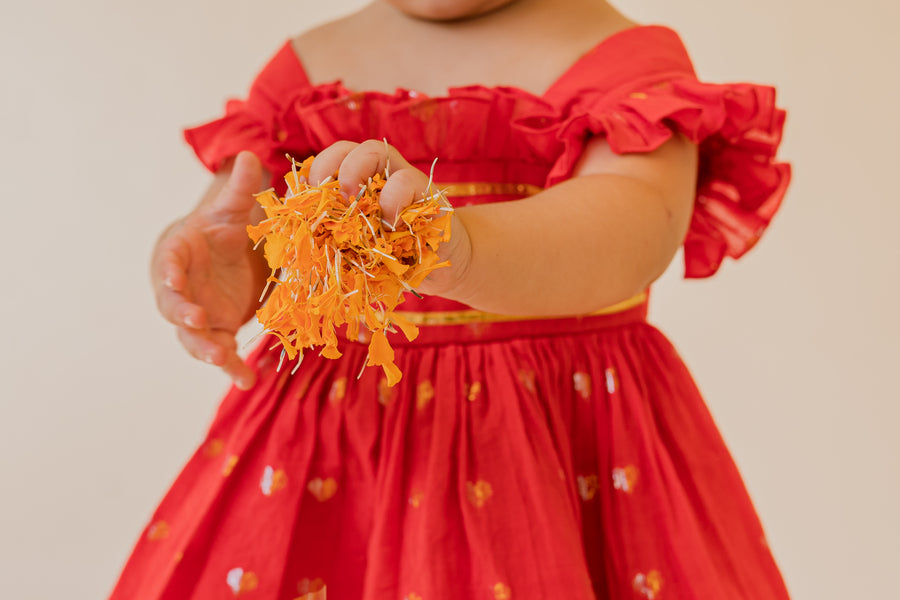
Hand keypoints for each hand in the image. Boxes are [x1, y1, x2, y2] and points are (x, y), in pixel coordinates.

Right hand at [151, 151, 268, 388]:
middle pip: (174, 308)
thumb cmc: (218, 231)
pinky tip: (246, 379)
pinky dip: (231, 368)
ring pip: (193, 338)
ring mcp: (195, 315)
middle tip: (199, 323)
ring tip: (224, 362)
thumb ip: (240, 189)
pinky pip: (220, 354)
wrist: (218, 258)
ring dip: (207, 350)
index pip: (168, 265)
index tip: (175, 282)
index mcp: (178, 255)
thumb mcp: (232, 211)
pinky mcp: (214, 334)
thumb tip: (247, 155)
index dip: (170, 275)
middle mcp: (179, 290)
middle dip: (185, 317)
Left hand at [308, 140, 471, 297]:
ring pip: (376, 151)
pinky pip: (405, 182)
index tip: (304, 199)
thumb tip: (299, 232)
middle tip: (327, 198)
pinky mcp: (427, 194)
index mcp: (359, 186)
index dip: (314, 173)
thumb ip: (334, 237)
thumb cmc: (393, 258)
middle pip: (348, 147)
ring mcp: (403, 179)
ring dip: (355, 172)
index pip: (329, 162)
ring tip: (353, 205)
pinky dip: (391, 201)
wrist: (440, 269)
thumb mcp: (357, 249)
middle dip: (329, 166)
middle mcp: (379, 175)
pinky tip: (389, 226)